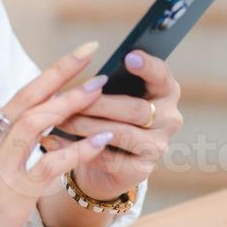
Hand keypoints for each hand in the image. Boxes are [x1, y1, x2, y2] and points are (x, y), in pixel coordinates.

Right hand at [0, 47, 113, 226]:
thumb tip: (11, 138)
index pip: (16, 101)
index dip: (46, 79)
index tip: (71, 61)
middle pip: (27, 98)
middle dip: (61, 73)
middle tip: (90, 53)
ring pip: (37, 121)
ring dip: (70, 102)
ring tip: (98, 90)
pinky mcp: (11, 193)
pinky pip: (50, 163)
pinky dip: (77, 150)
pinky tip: (99, 141)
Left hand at [41, 50, 181, 201]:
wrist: (107, 162)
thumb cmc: (110, 117)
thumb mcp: (115, 95)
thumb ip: (112, 83)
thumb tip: (90, 73)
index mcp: (166, 92)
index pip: (162, 75)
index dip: (147, 66)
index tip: (128, 56)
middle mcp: (169, 119)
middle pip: (136, 109)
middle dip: (99, 103)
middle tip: (71, 96)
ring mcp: (158, 147)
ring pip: (120, 134)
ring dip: (86, 126)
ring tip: (60, 119)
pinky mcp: (140, 170)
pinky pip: (108, 158)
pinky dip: (80, 148)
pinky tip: (57, 140)